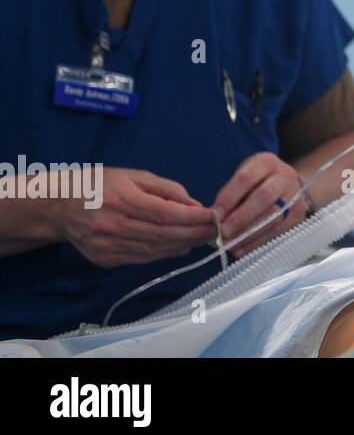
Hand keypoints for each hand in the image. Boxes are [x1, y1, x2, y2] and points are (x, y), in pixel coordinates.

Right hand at [56, 168, 215, 267]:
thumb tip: (195, 205)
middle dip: (194, 234)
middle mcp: (112, 225)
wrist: (58, 206)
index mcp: (120, 199)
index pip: (165, 213)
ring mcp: (106, 245)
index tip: (214, 216)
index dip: (193, 218)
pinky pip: (141, 258)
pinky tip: (180, 247)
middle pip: (162, 234)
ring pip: (154, 250)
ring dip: (183, 245)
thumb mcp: (133, 176)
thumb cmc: (98, 185)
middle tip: (216, 231)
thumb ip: (166, 189)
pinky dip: (164, 254)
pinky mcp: (104, 259)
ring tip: (203, 239)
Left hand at [212, 152, 306, 256]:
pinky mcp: (298, 215)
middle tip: (223, 232)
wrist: (287, 186)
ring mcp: (295, 196)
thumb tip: (215, 218)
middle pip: (264, 196)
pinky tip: (242, 249)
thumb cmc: (257, 182)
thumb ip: (230, 194)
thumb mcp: (244, 177)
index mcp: (267, 162)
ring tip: (230, 244)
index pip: (246, 178)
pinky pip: (278, 231)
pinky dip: (257, 242)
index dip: (229, 197)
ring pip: (273, 216)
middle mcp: (285, 176)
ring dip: (249, 233)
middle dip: (241, 217)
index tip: (214, 215)